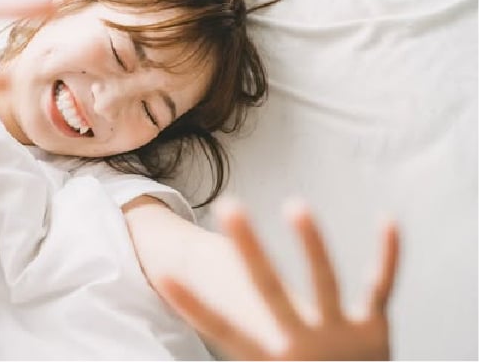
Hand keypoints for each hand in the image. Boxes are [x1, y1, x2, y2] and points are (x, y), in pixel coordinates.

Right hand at [159, 201, 399, 359]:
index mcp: (267, 358)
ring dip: (311, 244)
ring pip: (324, 283)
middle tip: (229, 206)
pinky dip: (388, 255)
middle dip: (248, 247)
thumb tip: (189, 306)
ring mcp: (339, 338)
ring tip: (295, 205)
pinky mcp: (374, 331)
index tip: (165, 275)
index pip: (221, 330)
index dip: (192, 304)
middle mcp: (299, 347)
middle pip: (268, 289)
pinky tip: (387, 220)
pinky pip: (380, 287)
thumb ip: (245, 341)